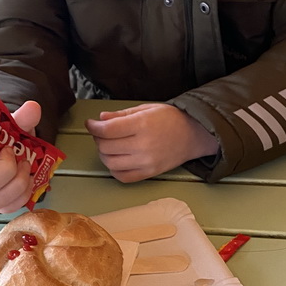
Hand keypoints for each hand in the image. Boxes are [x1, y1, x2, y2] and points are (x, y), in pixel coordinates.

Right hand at [0, 100, 41, 211]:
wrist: (11, 148)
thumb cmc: (0, 137)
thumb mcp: (6, 123)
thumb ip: (18, 116)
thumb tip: (34, 108)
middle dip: (5, 170)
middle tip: (12, 153)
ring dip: (19, 181)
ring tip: (25, 164)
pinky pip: (9, 208)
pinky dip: (24, 193)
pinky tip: (28, 178)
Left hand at [85, 103, 218, 182]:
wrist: (194, 135)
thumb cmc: (171, 119)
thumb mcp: (146, 109)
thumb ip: (122, 114)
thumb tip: (101, 119)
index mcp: (143, 125)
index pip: (108, 130)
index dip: (94, 127)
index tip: (91, 124)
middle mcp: (144, 145)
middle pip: (106, 147)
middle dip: (98, 138)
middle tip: (102, 133)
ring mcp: (146, 162)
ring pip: (110, 162)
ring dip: (104, 154)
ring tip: (110, 145)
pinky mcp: (149, 173)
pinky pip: (122, 177)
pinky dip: (114, 169)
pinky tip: (118, 159)